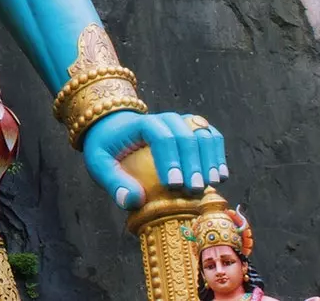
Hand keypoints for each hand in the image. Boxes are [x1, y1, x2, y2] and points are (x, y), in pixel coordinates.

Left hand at [82, 110, 227, 209]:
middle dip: (192, 162)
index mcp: (140, 124)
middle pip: (184, 134)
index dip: (170, 159)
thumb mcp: (99, 164)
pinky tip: (220, 175)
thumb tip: (132, 201)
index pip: (160, 136)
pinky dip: (218, 153)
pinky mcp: (191, 130)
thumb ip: (113, 182)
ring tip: (212, 183)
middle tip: (195, 189)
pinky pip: (210, 135)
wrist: (115, 128)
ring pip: (202, 132)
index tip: (174, 184)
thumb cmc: (107, 148)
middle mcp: (164, 119)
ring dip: (210, 157)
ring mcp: (180, 122)